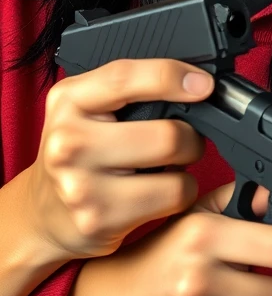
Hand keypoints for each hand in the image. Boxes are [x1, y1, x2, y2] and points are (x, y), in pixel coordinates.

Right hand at [23, 58, 215, 259]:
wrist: (42, 214)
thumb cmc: (81, 152)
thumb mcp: (90, 107)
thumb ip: (132, 88)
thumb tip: (197, 83)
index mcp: (69, 101)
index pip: (124, 77)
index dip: (171, 75)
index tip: (204, 84)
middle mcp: (69, 141)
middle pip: (166, 134)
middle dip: (191, 136)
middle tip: (184, 140)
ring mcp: (81, 185)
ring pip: (176, 171)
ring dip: (188, 167)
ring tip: (170, 166)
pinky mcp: (99, 220)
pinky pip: (172, 198)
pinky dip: (180, 194)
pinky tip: (159, 192)